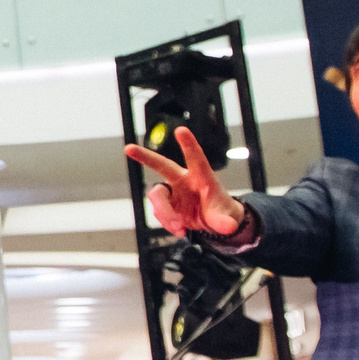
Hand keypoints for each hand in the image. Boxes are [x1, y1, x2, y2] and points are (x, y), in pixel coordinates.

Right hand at [124, 127, 246, 238]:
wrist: (212, 223)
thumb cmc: (221, 212)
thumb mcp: (227, 218)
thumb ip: (226, 222)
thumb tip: (229, 227)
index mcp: (201, 177)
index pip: (196, 159)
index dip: (188, 144)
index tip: (181, 130)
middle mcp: (184, 180)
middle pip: (162, 165)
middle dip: (145, 156)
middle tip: (129, 149)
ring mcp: (173, 192)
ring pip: (157, 196)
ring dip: (164, 213)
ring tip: (178, 226)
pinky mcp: (166, 204)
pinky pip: (158, 212)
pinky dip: (167, 223)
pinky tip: (179, 229)